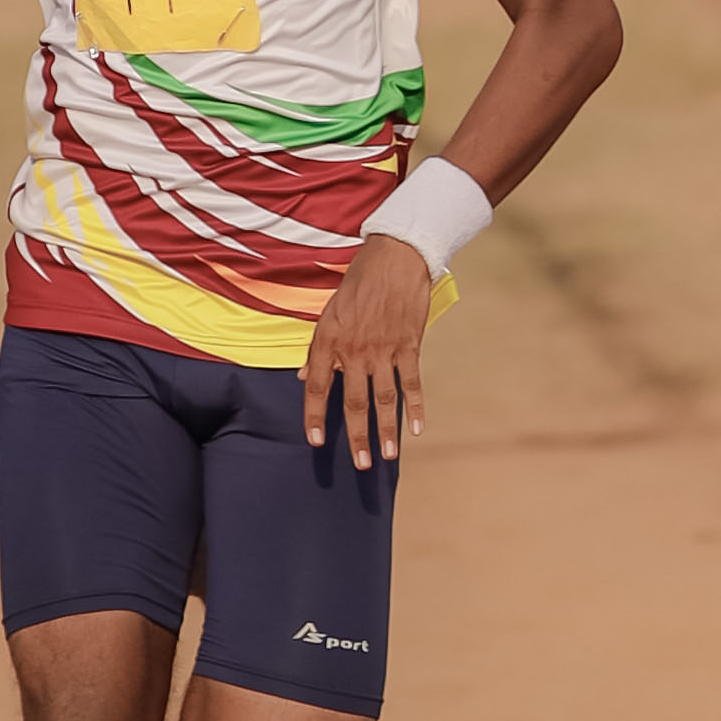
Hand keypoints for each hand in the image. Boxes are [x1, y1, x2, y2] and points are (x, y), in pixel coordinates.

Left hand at [302, 236, 429, 467]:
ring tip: (387, 456)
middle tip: (360, 464)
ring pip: (383, 398)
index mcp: (328, 340)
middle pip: (352, 401)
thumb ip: (319, 349)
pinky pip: (411, 382)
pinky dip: (415, 406)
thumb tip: (304, 376)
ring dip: (386, 429)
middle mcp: (353, 349)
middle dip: (356, 436)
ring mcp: (382, 348)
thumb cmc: (358, 281)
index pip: (315, 387)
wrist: (394, 257)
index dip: (314, 416)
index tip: (315, 441)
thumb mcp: (328, 311)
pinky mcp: (408, 344)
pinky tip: (415, 428)